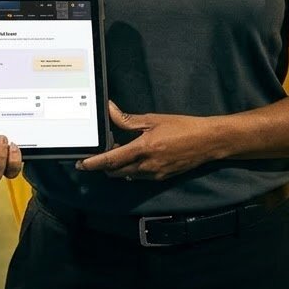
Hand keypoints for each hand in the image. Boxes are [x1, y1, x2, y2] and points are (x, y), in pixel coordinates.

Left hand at [75, 100, 215, 180]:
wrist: (207, 142)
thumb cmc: (182, 127)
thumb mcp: (153, 120)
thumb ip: (128, 120)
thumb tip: (110, 111)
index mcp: (143, 149)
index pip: (111, 160)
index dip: (93, 163)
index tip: (81, 163)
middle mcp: (146, 166)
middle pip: (115, 171)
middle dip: (103, 165)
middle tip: (99, 153)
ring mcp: (154, 174)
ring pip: (126, 175)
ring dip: (117, 167)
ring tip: (118, 151)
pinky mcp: (160, 178)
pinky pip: (138, 177)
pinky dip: (131, 169)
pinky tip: (135, 157)